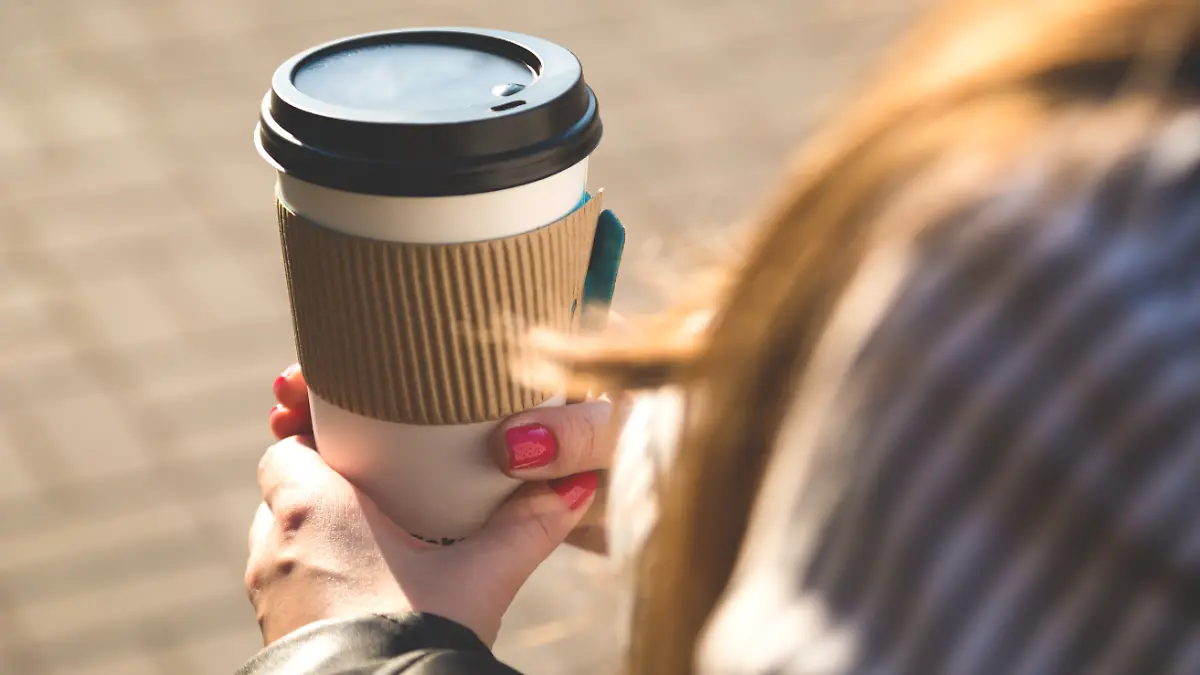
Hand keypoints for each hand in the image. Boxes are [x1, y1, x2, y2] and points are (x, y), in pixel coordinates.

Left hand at [247, 434, 598, 645]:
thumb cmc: (414, 633)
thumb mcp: (481, 575)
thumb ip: (528, 526)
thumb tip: (575, 488)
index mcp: (311, 507)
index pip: (287, 447)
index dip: (320, 441)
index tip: (363, 447)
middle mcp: (274, 545)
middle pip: (287, 493)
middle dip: (327, 490)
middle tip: (380, 492)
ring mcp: (269, 595)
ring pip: (284, 544)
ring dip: (319, 539)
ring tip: (375, 544)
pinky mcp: (277, 634)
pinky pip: (289, 588)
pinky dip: (318, 581)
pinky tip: (366, 591)